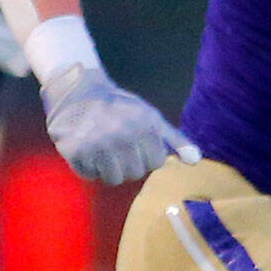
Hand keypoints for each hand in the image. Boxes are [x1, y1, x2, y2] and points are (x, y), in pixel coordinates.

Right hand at [40, 63, 199, 184]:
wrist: (77, 91)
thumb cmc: (119, 106)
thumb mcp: (150, 116)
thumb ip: (174, 139)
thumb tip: (196, 161)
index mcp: (144, 126)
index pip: (155, 163)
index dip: (146, 155)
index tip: (135, 142)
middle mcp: (121, 136)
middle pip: (134, 174)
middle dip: (128, 163)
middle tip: (117, 146)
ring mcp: (96, 145)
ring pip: (113, 179)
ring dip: (109, 168)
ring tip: (103, 150)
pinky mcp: (74, 151)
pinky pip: (89, 175)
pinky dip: (88, 167)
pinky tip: (87, 149)